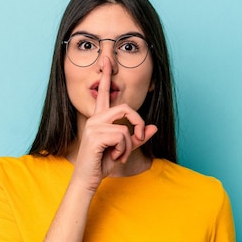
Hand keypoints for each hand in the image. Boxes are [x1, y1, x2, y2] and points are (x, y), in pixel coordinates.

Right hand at [71, 57, 157, 191]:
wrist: (87, 180)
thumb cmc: (102, 164)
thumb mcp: (123, 149)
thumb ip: (137, 138)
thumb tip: (153, 127)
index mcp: (99, 119)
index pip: (102, 93)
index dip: (105, 77)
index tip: (106, 61)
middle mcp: (94, 119)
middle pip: (125, 108)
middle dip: (138, 123)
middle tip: (140, 137)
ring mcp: (93, 127)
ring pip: (125, 128)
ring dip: (128, 146)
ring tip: (119, 155)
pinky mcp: (95, 136)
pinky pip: (122, 137)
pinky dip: (124, 150)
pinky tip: (114, 157)